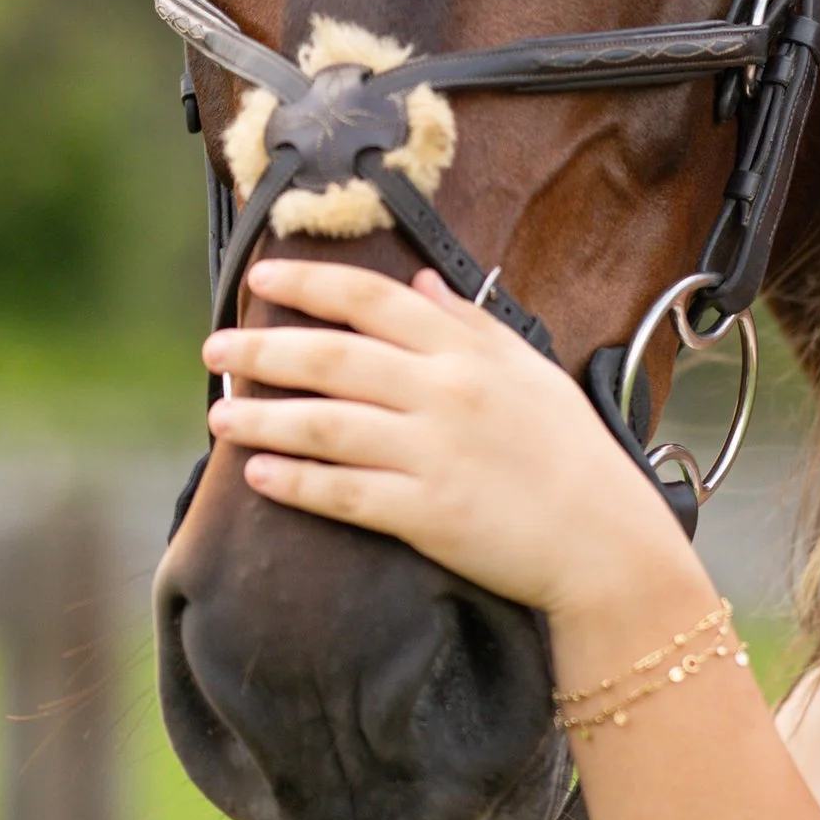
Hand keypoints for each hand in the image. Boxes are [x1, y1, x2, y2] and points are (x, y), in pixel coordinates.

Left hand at [204, 255, 698, 621]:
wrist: (604, 541)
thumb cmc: (571, 454)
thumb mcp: (530, 370)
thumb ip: (471, 324)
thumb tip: (419, 283)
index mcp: (468, 352)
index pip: (372, 300)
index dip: (310, 284)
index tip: (261, 279)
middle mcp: (446, 394)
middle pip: (333, 358)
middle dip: (264, 349)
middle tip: (215, 348)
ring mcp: (434, 455)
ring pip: (326, 425)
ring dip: (264, 418)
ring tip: (219, 417)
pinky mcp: (427, 515)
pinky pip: (344, 494)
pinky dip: (296, 483)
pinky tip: (258, 475)